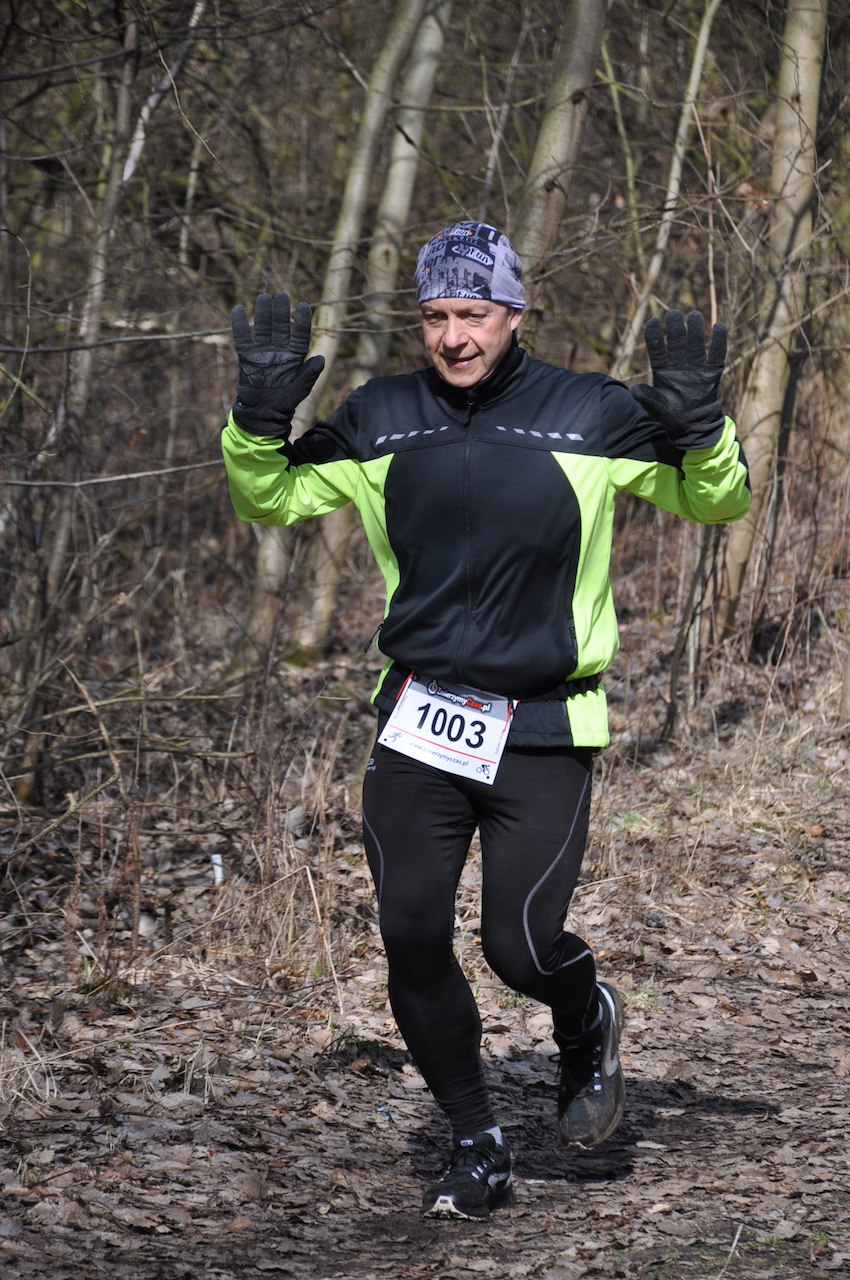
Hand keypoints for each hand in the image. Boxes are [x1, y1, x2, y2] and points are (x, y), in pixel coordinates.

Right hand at [230, 292, 324, 436]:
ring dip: (263, 312)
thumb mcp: (300, 389)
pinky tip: (239, 309)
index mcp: (294, 356)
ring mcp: (262, 352)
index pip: (299, 334)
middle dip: (281, 311)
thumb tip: (320, 359)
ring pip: (262, 327)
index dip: (302, 320)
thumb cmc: (284, 403)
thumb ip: (309, 374)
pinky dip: (240, 324)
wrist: (262, 413)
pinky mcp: (247, 356)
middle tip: (281, 296)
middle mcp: (279, 350)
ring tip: (263, 297)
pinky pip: (243, 337)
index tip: (304, 305)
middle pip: (280, 326)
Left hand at [630, 310, 726, 449]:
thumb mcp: (657, 409)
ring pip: (696, 340)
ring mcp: (696, 365)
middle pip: (677, 338)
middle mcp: (679, 362)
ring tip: (694, 316)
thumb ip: (647, 399)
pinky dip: (719, 340)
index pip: (656, 346)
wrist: (694, 426)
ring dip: (695, 327)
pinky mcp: (712, 371)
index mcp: (662, 368)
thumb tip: (634, 390)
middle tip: (675, 315)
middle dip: (675, 325)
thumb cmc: (671, 416)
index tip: (653, 322)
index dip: (653, 333)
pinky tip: (718, 327)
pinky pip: (717, 353)